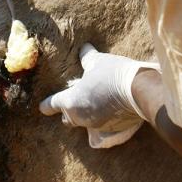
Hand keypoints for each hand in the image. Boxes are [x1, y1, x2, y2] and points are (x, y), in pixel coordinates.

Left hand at [39, 44, 160, 147]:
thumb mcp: (98, 62)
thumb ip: (87, 58)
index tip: (42, 108)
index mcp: (71, 102)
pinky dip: (104, 122)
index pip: (53, 104)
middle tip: (75, 103)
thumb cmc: (113, 74)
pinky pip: (103, 130)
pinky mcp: (113, 132)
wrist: (140, 91)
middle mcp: (81, 118)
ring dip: (87, 117)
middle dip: (69, 113)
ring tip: (95, 106)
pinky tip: (111, 114)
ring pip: (86, 125)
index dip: (47, 105)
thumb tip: (84, 49)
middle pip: (69, 119)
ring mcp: (97, 127)